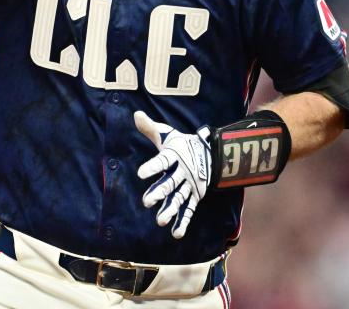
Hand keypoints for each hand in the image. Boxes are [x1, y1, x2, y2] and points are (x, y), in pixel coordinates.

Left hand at [134, 111, 211, 238]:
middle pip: (170, 183)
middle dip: (159, 192)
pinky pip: (189, 210)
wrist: (212, 153)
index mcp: (174, 156)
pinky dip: (183, 222)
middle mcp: (183, 172)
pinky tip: (176, 234)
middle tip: (146, 202)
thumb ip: (150, 128)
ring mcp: (190, 186)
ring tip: (160, 221)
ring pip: (179, 199)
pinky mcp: (195, 196)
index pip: (162, 161)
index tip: (140, 172)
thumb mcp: (167, 134)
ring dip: (170, 210)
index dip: (152, 166)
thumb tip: (136, 115)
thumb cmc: (182, 144)